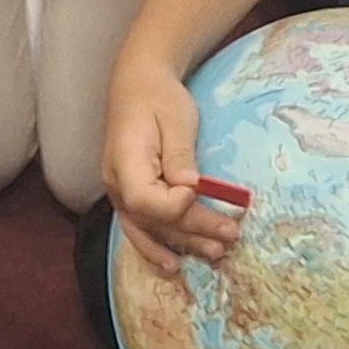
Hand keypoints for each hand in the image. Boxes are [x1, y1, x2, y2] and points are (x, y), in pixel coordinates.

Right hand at [103, 60, 240, 267]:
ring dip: (183, 243)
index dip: (174, 205)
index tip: (198, 191)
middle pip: (153, 219)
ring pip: (148, 229)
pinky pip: (141, 228)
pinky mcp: (130, 196)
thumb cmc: (158, 96)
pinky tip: (174, 264)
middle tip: (231, 234)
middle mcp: (116, 183)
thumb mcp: (175, 117)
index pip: (145, 199)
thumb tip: (191, 190)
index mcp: (124, 160)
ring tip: (216, 252)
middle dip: (194, 229)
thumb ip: (180, 156)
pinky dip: (156, 247)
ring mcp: (120, 193)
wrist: (137, 83)